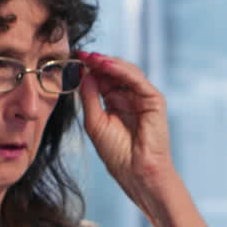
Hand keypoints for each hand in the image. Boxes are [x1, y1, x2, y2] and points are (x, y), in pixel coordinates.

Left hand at [77, 52, 175, 202]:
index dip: (88, 68)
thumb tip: (82, 72)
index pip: (103, 78)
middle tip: (80, 54)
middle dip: (97, 62)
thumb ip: (89, 96)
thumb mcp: (94, 121)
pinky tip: (105, 65)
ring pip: (126, 71)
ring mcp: (143, 97)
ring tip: (90, 58)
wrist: (136, 172)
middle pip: (114, 71)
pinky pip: (137, 79)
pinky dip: (121, 70)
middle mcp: (131, 97)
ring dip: (107, 62)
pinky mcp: (154, 100)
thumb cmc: (117, 153)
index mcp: (116, 102)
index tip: (72, 58)